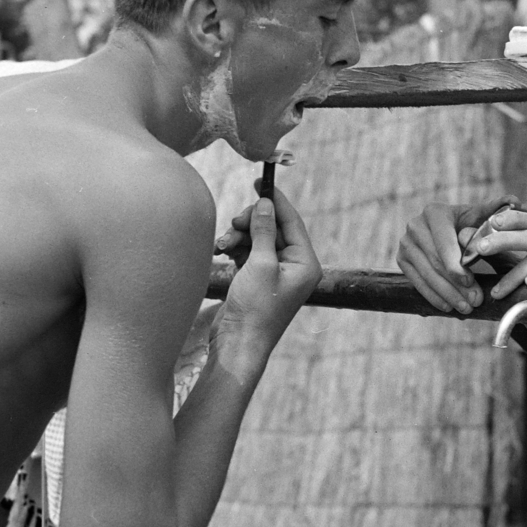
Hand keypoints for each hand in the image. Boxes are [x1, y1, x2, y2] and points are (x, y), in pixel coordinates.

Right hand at [214, 188, 320, 370]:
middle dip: (250, 223)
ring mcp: (275, 273)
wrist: (238, 344)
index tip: (259, 182)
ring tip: (222, 246)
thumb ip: (263, 231)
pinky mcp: (257, 279)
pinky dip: (234, 249)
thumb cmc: (255, 309)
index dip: (274, 201)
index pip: (291, 221)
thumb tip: (265, 204)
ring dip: (237, 237)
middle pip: (272, 228)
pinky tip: (220, 253)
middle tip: (234, 225)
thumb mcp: (259, 264)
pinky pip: (247, 252)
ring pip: (256, 239)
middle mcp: (294, 267)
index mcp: (306, 264)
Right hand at [397, 195, 517, 313]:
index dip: (456, 264)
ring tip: (466, 308)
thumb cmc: (471, 224)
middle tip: (474, 302)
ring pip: (427, 275)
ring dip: (447, 295)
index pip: (443, 242)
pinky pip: (417, 283)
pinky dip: (433, 297)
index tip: (471, 281)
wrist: (451, 231)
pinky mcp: (402, 260)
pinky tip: (448, 307)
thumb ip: (497, 210)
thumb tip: (514, 202)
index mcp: (434, 212)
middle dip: (455, 285)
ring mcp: (405, 244)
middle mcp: (415, 225)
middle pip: (435, 262)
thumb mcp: (483, 216)